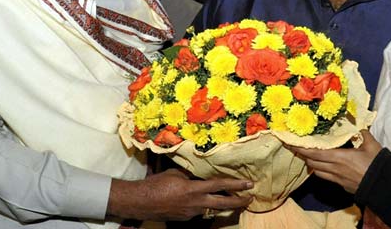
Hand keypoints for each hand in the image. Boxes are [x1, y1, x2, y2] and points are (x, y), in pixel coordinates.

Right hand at [107, 168, 252, 220]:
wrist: (140, 202)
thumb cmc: (156, 184)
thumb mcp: (176, 174)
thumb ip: (191, 175)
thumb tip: (201, 173)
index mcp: (194, 189)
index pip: (220, 186)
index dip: (236, 185)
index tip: (249, 184)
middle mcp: (195, 203)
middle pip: (222, 204)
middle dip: (238, 201)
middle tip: (250, 198)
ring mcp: (190, 213)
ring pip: (211, 207)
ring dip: (221, 203)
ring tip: (231, 197)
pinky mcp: (185, 218)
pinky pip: (199, 210)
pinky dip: (204, 204)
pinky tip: (203, 199)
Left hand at [289, 130, 382, 193]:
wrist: (383, 186)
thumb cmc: (376, 164)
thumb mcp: (371, 144)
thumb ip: (362, 132)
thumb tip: (357, 122)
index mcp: (339, 157)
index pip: (314, 153)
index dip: (301, 149)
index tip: (290, 143)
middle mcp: (334, 169)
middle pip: (312, 163)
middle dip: (304, 155)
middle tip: (299, 147)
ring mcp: (337, 179)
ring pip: (318, 172)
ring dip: (312, 163)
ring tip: (310, 156)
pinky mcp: (342, 185)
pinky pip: (326, 177)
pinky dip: (321, 170)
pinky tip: (325, 166)